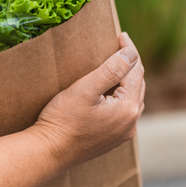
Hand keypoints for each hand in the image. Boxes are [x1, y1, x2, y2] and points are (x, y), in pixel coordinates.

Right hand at [34, 32, 144, 169]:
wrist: (49, 152)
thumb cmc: (63, 119)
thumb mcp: (85, 89)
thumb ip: (111, 69)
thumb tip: (130, 53)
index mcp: (128, 108)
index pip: (135, 71)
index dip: (129, 51)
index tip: (121, 35)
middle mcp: (130, 123)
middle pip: (137, 85)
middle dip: (130, 64)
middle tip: (119, 46)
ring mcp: (122, 133)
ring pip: (132, 98)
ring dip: (126, 80)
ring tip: (116, 64)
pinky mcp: (112, 138)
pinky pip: (123, 110)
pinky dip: (121, 95)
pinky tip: (110, 90)